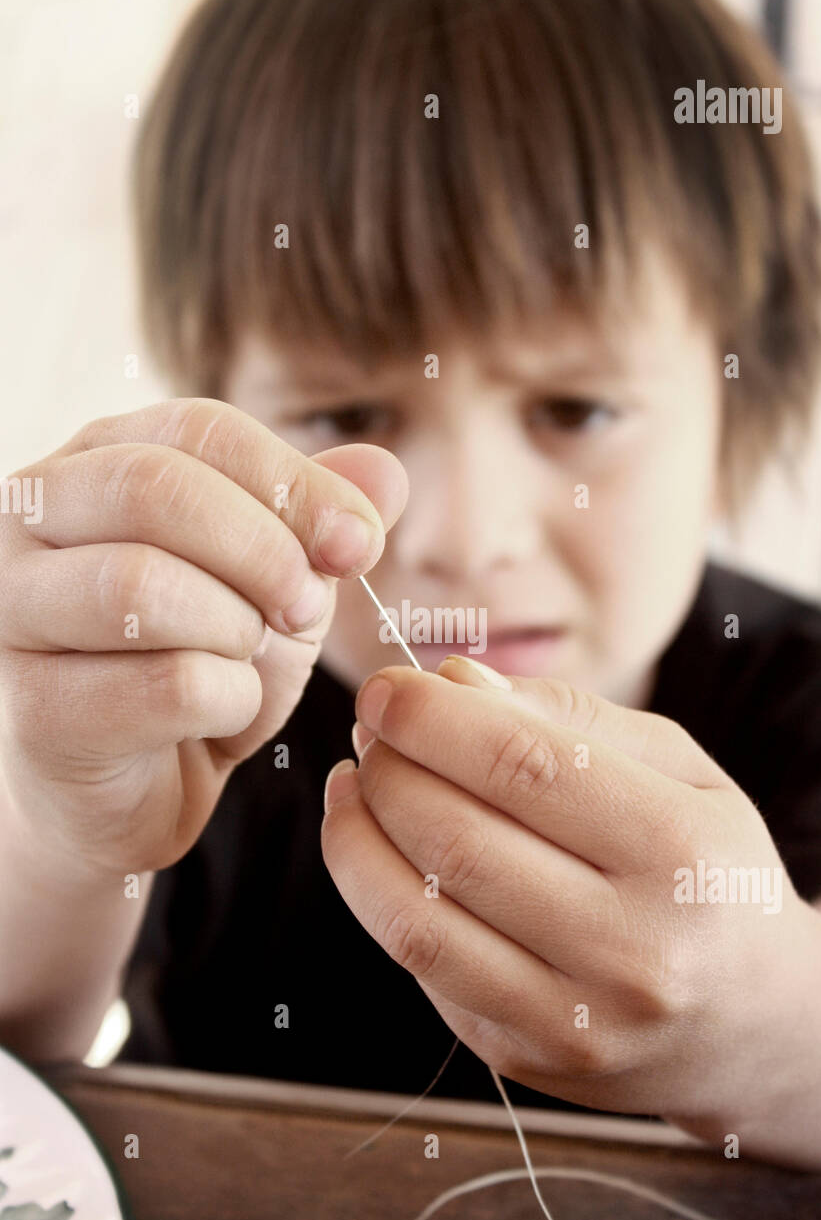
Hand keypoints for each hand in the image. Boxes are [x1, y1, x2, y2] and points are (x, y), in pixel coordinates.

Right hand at [0, 398, 406, 873]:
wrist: (141, 790)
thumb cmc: (198, 666)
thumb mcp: (273, 582)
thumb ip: (317, 521)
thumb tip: (385, 472)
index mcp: (94, 464)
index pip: (198, 430)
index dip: (297, 484)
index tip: (360, 546)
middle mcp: (29, 523)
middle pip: (155, 489)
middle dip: (264, 552)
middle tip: (306, 611)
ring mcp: (15, 613)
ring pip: (142, 586)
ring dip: (236, 630)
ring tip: (251, 659)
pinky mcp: (35, 709)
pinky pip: (160, 685)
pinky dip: (226, 702)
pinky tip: (221, 716)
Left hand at [321, 658, 817, 1136]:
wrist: (756, 1023)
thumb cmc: (708, 870)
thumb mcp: (680, 769)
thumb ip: (569, 716)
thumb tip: (452, 682)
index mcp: (681, 855)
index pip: (521, 766)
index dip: (431, 718)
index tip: (387, 687)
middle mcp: (631, 952)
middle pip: (454, 841)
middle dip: (388, 769)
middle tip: (372, 732)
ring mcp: (572, 1022)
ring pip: (414, 920)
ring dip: (356, 837)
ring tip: (354, 785)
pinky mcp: (521, 1059)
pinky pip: (420, 967)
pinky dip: (379, 896)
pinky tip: (380, 849)